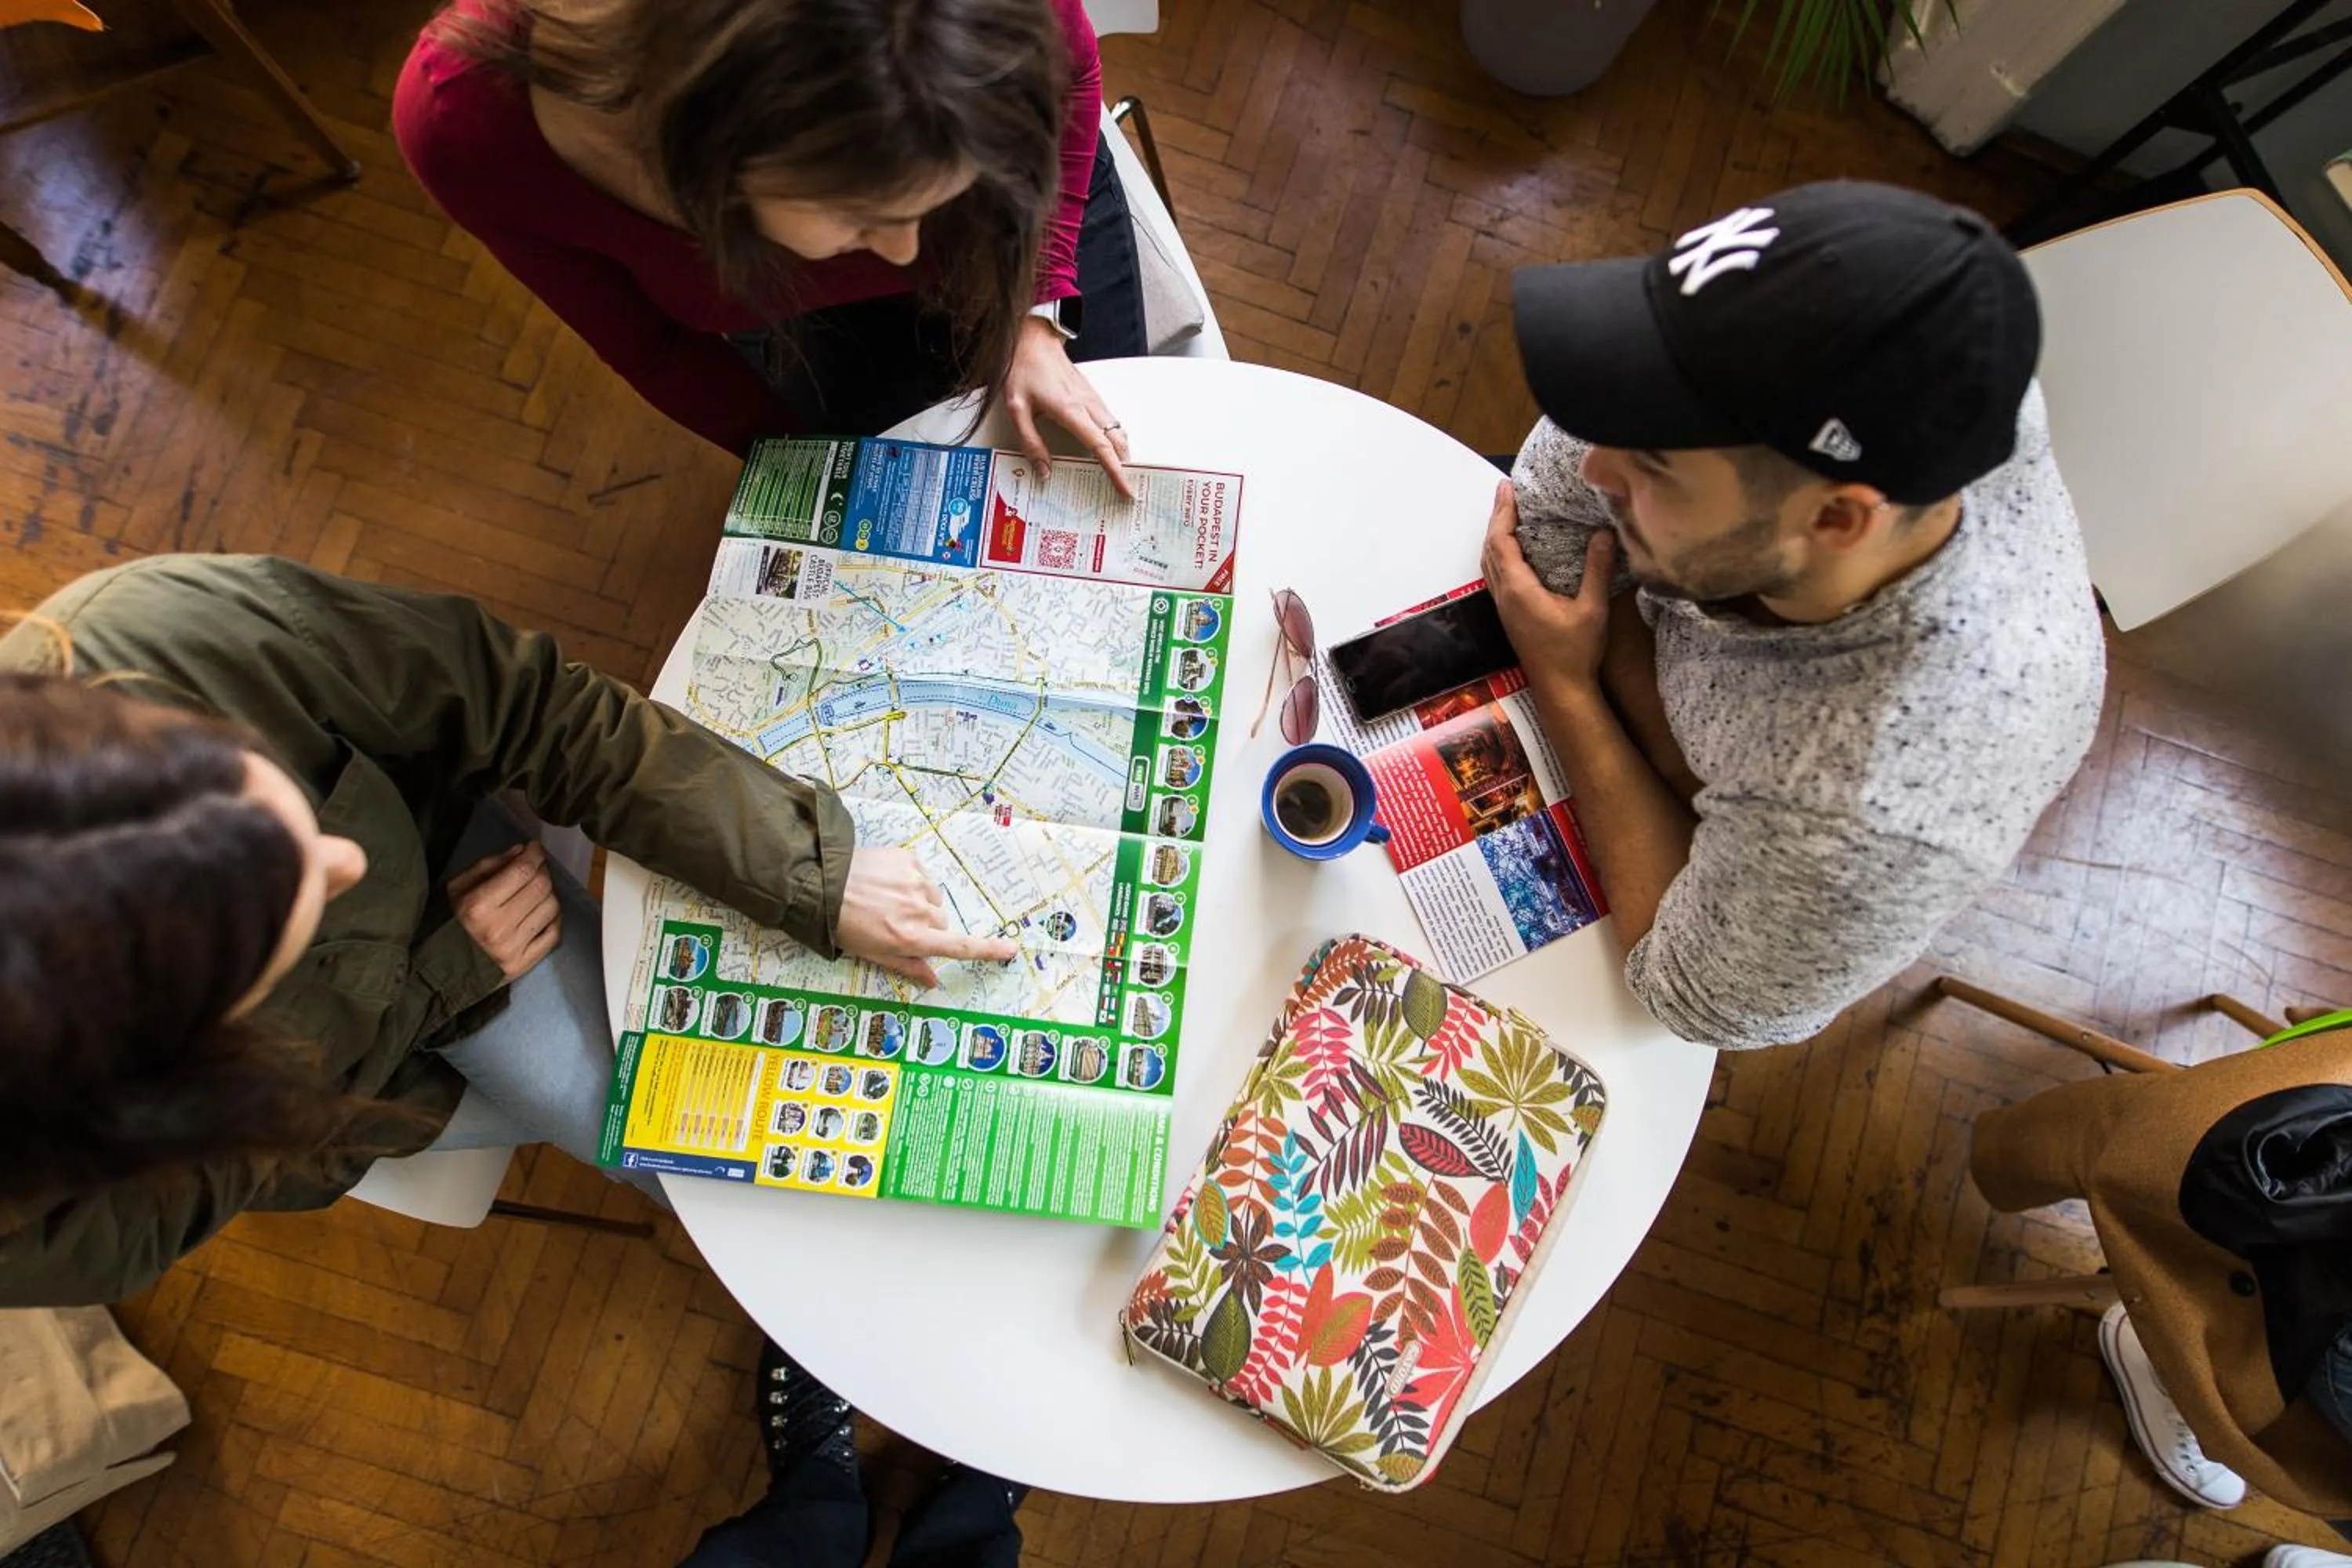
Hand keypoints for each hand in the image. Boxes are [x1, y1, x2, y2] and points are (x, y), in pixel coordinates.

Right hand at [449, 843, 561, 983]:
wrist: (442, 967)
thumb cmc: (449, 921)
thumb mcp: (457, 888)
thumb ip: (488, 866)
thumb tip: (521, 851)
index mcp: (479, 905)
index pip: (521, 871)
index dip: (534, 854)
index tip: (535, 848)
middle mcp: (500, 927)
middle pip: (541, 887)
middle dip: (542, 871)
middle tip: (536, 867)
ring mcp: (515, 948)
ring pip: (552, 907)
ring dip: (548, 894)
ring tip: (535, 892)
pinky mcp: (525, 964)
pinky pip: (554, 933)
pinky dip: (553, 918)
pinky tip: (542, 913)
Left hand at [837, 848, 1018, 988]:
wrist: (821, 884)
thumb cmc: (844, 924)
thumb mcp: (872, 953)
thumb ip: (907, 965)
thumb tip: (933, 980)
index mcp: (911, 938)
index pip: (959, 946)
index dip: (987, 949)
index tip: (1010, 949)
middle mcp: (919, 911)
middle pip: (941, 922)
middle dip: (926, 926)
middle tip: (897, 924)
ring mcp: (915, 883)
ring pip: (932, 898)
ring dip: (918, 902)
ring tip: (886, 900)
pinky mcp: (909, 860)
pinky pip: (921, 875)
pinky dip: (909, 880)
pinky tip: (886, 882)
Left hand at [1003, 315, 1133, 496]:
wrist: (1034, 340)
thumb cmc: (1024, 369)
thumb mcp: (1017, 409)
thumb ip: (1030, 443)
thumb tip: (1044, 471)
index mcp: (1071, 411)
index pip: (1101, 447)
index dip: (1115, 471)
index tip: (1125, 488)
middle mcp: (1088, 405)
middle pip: (1117, 440)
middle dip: (1124, 465)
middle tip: (1125, 487)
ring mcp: (1092, 398)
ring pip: (1117, 429)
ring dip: (1121, 451)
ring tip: (1118, 471)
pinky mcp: (1091, 395)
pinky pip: (1110, 420)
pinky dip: (1115, 437)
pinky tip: (1107, 447)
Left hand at [1482, 479, 1612, 691]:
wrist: (1561, 690)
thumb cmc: (1575, 653)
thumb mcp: (1592, 609)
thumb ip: (1597, 569)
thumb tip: (1603, 533)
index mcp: (1519, 590)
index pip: (1502, 541)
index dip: (1503, 512)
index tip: (1508, 488)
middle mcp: (1505, 596)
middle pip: (1490, 548)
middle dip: (1497, 517)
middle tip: (1507, 492)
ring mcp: (1504, 606)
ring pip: (1489, 562)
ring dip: (1495, 535)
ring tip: (1508, 514)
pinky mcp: (1509, 615)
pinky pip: (1495, 575)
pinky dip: (1499, 554)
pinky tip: (1513, 551)